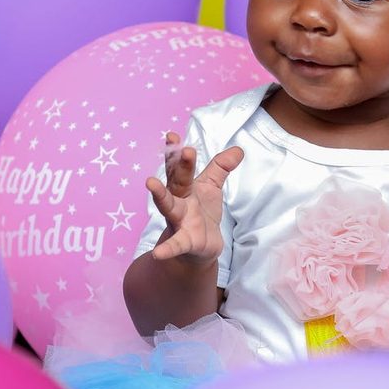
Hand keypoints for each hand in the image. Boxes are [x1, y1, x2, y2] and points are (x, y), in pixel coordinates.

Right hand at [146, 131, 243, 267]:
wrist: (201, 247)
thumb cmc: (202, 212)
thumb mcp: (211, 187)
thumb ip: (221, 168)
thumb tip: (238, 150)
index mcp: (185, 187)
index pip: (179, 166)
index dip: (176, 151)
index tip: (172, 135)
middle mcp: (178, 200)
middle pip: (177, 180)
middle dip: (177, 164)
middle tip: (178, 147)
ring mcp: (179, 220)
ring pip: (168, 206)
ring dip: (160, 194)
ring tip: (150, 182)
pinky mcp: (185, 241)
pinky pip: (176, 244)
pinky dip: (168, 249)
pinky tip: (159, 253)